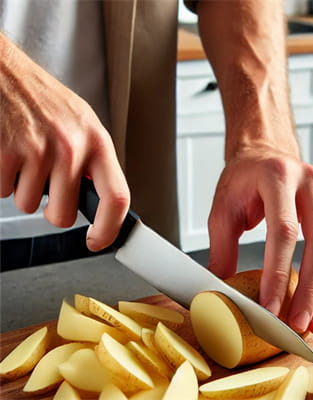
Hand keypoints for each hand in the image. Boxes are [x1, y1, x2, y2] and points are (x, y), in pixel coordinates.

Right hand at [0, 33, 128, 250]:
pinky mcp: (6, 151)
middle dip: (52, 210)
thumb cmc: (43, 99)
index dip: (109, 229)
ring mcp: (38, 149)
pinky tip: (8, 152)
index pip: (117, 197)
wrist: (4, 71)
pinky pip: (3, 191)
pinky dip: (2, 179)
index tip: (98, 240)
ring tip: (26, 156)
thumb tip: (101, 202)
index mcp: (98, 142)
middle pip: (64, 215)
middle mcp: (72, 147)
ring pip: (29, 205)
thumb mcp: (82, 124)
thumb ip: (93, 162)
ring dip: (24, 189)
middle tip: (47, 185)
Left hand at [207, 144, 312, 335]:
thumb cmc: (244, 178)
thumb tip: (220, 293)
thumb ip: (222, 250)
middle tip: (301, 323)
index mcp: (278, 178)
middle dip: (312, 289)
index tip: (271, 308)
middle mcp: (310, 184)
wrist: (265, 152)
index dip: (278, 274)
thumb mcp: (223, 208)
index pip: (283, 231)